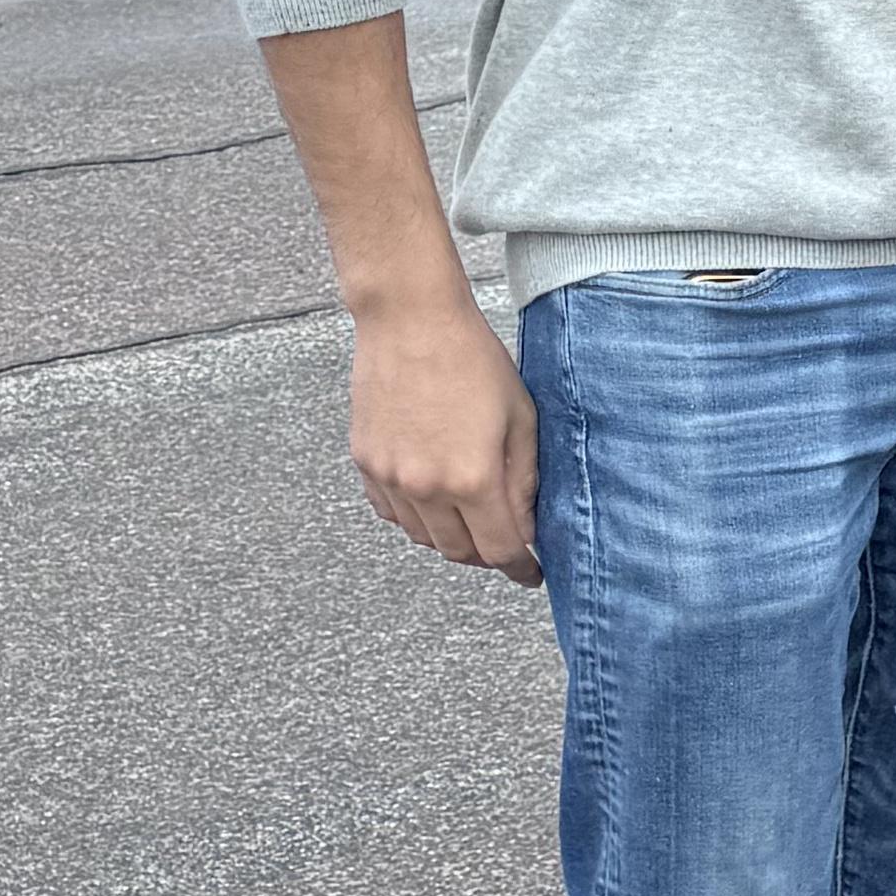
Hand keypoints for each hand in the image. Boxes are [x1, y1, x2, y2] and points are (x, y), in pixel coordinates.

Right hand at [350, 295, 544, 582]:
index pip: (498, 550)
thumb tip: (526, 526)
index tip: (531, 573)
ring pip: (422, 537)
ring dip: (451, 537)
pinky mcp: (365, 463)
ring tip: (473, 516)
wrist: (411, 322)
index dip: (519, 567)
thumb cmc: (474, 361)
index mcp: (472, 478)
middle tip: (507, 541)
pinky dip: (416, 518)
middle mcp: (424, 487)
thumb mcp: (521, 419)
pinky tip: (435, 498)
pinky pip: (391, 513)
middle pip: (458, 551)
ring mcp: (388, 477)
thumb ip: (525, 480)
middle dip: (487, 553)